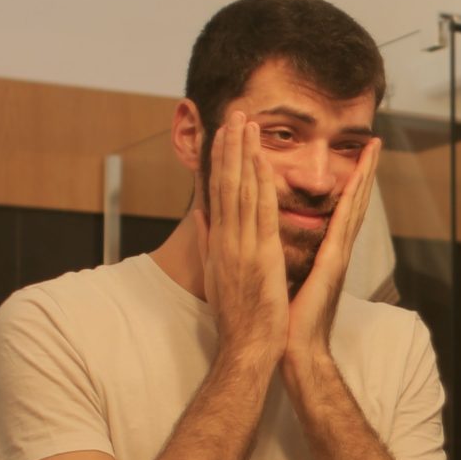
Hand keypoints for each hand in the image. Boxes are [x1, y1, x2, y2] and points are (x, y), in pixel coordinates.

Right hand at [202, 115, 287, 368]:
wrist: (246, 346)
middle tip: (233, 113)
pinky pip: (259, 213)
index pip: (216, 192)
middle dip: (228, 146)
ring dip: (242, 155)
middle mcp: (226, 238)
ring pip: (239, 190)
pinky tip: (261, 161)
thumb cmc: (237, 317)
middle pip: (224, 183)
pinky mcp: (260, 255)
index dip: (219, 159)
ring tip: (245, 123)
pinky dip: (259, 185)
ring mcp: (241, 245)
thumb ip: (207, 242)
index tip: (222, 133)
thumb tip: (200, 216)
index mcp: (218, 242)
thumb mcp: (216, 273)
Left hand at [282, 138, 380, 383]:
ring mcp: (339, 256)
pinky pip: (342, 224)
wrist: (294, 349)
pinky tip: (354, 182)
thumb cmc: (286, 318)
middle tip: (374, 141)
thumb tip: (274, 239)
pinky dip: (350, 200)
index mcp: (325, 252)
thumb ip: (286, 254)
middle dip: (365, 170)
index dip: (349, 181)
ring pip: (354, 207)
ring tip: (373, 150)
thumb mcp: (285, 276)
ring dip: (365, 176)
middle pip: (354, 201)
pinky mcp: (333, 264)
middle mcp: (337, 250)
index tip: (355, 156)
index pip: (340, 208)